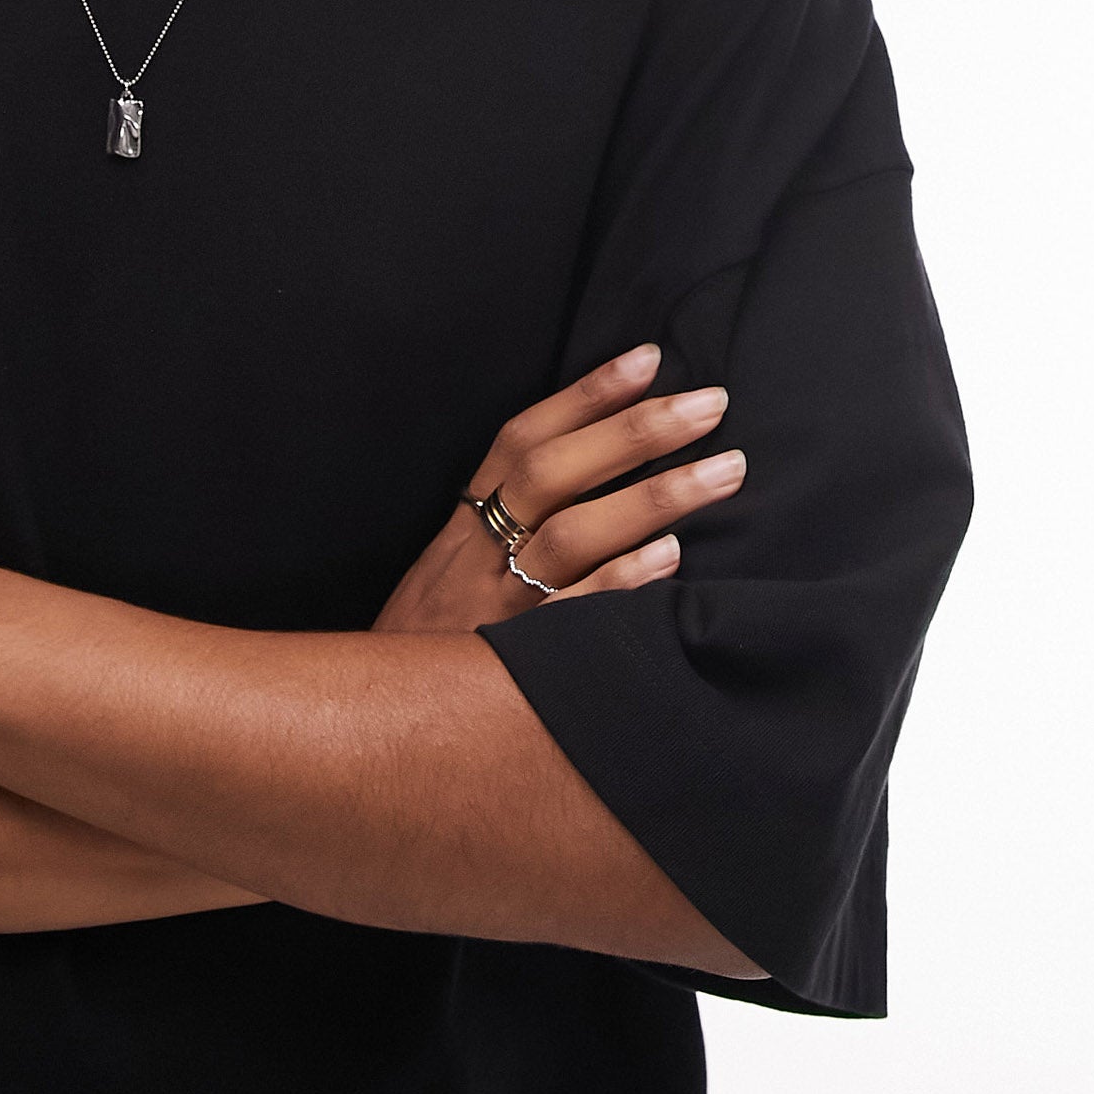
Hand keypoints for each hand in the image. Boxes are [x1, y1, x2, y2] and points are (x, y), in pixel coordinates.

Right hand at [373, 343, 745, 635]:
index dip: (583, 396)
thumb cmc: (427, 651)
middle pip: (552, 473)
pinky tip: (671, 558)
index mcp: (461, 526)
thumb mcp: (449, 576)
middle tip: (712, 402)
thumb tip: (596, 470)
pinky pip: (570, 618)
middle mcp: (475, 557)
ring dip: (652, 497)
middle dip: (635, 431)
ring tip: (725, 470)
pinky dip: (619, 583)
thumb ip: (507, 529)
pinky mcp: (511, 669)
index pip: (521, 440)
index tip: (649, 357)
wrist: (369, 736)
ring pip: (570, 536)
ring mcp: (494, 611)